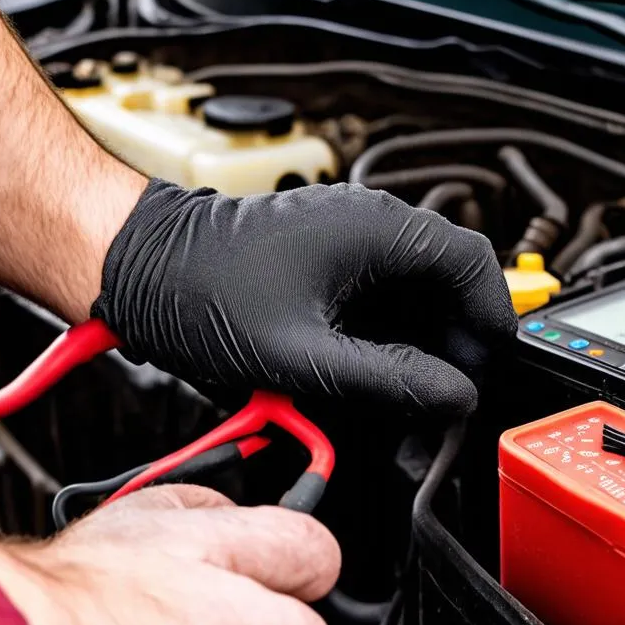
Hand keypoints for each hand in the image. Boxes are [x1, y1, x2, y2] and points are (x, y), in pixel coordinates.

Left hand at [92, 180, 515, 414]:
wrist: (134, 264)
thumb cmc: (199, 290)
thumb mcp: (302, 354)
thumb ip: (388, 380)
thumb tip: (451, 397)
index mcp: (378, 230)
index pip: (473, 268)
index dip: (490, 327)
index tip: (483, 375)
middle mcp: (370, 223)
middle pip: (449, 283)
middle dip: (456, 344)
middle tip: (443, 401)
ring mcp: (348, 237)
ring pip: (416, 294)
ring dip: (421, 345)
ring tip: (407, 400)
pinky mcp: (326, 257)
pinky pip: (380, 296)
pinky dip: (389, 337)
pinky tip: (372, 377)